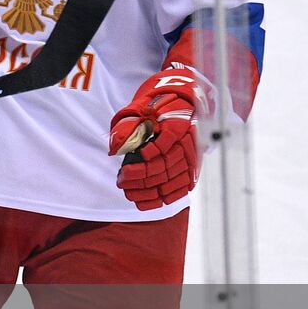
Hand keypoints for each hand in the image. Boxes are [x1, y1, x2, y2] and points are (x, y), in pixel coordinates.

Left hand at [108, 64, 214, 208]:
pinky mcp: (192, 170)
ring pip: (171, 181)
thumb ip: (127, 126)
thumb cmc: (156, 108)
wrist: (181, 106)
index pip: (161, 148)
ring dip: (148, 191)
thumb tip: (115, 147)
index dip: (142, 161)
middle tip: (121, 180)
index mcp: (176, 126)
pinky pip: (181, 189)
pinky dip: (163, 198)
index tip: (125, 167)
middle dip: (140, 178)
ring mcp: (192, 158)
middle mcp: (188, 143)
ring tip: (128, 192)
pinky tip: (144, 202)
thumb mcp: (138, 109)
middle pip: (164, 167)